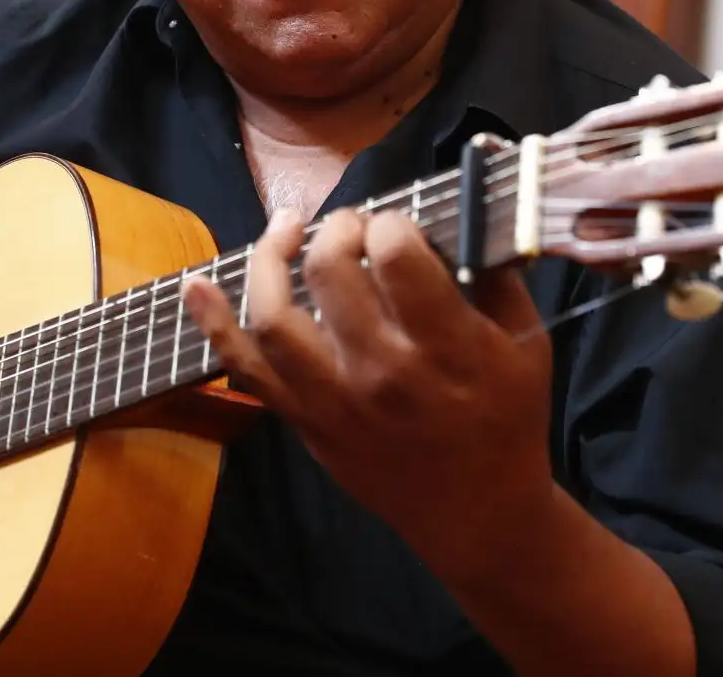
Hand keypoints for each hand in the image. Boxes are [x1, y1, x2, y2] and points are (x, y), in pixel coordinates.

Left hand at [184, 208, 556, 577]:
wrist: (477, 512)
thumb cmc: (506, 420)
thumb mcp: (526, 343)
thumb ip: (492, 275)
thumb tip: (457, 211)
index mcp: (447, 348)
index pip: (395, 254)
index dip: (389, 223)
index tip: (396, 227)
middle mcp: (383, 371)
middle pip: (330, 271)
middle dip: (336, 227)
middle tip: (350, 223)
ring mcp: (335, 399)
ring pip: (274, 315)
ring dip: (270, 257)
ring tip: (286, 227)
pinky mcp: (305, 420)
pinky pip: (245, 369)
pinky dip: (213, 323)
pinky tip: (196, 284)